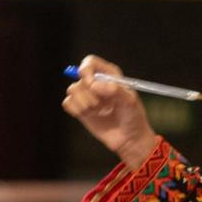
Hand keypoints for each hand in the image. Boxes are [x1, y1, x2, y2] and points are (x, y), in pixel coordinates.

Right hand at [61, 54, 158, 169]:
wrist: (129, 139)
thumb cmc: (133, 118)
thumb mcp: (130, 102)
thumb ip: (114, 90)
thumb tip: (93, 85)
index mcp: (109, 75)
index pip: (90, 62)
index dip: (87, 70)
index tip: (91, 83)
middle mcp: (96, 82)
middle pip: (79, 77)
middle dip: (89, 92)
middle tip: (102, 105)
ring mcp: (87, 96)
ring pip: (72, 90)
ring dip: (85, 103)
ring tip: (100, 112)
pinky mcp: (80, 109)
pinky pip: (68, 103)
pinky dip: (77, 110)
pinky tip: (91, 116)